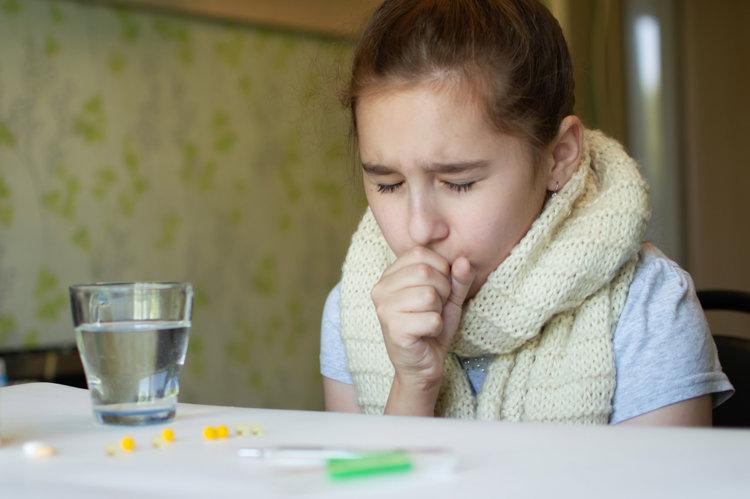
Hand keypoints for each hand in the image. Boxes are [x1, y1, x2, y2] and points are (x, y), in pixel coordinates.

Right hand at [371, 247, 474, 412]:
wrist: (422, 365)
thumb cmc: (431, 327)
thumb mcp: (449, 298)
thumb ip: (458, 278)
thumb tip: (463, 260)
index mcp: (389, 275)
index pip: (421, 253)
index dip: (440, 270)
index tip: (437, 291)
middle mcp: (380, 289)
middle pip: (425, 272)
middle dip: (442, 291)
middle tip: (434, 309)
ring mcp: (384, 309)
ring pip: (429, 295)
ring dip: (438, 311)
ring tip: (428, 321)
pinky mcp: (393, 329)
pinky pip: (431, 319)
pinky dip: (436, 328)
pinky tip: (425, 334)